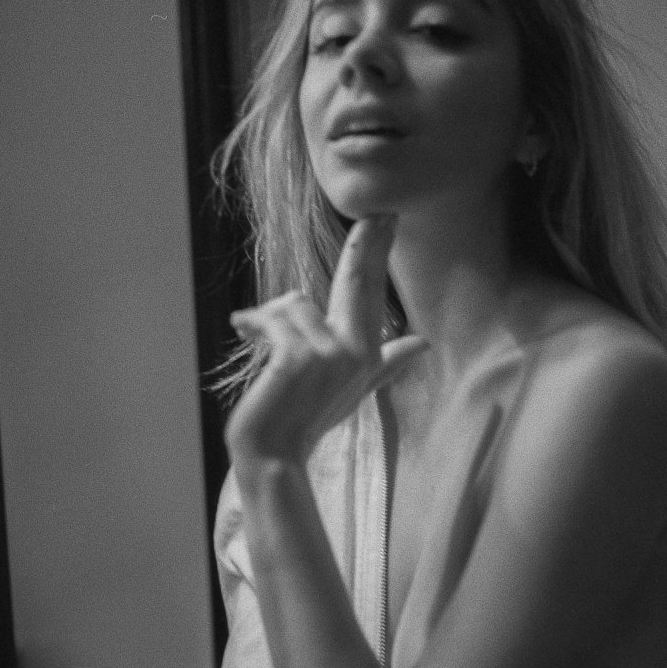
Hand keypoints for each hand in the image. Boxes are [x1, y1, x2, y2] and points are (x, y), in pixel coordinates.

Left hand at [226, 216, 427, 467]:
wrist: (275, 453)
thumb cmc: (307, 419)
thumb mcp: (354, 389)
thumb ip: (387, 362)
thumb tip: (424, 344)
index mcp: (366, 353)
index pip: (371, 291)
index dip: (376, 252)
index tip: (383, 218)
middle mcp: (355, 351)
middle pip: (358, 281)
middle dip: (366, 245)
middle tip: (378, 214)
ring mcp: (329, 354)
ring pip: (295, 303)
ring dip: (270, 317)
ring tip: (256, 334)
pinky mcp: (298, 357)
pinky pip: (274, 319)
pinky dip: (254, 322)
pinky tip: (242, 329)